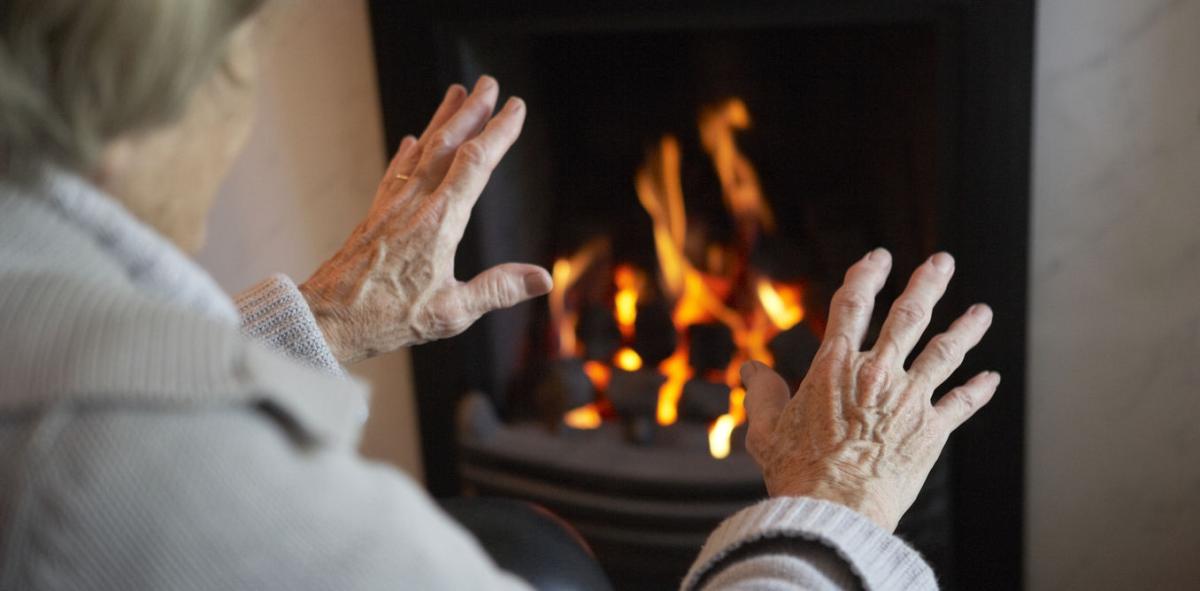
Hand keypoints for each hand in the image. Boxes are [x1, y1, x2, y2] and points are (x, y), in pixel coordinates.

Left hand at [299, 77, 552, 363]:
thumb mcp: (451, 312)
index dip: (498, 132)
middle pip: (447, 144)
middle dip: (471, 112)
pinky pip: (396, 173)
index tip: (515, 108)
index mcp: (439, 222)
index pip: (476, 164)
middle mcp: (415, 204)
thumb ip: (498, 290)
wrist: (326, 317)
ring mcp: (392, 206)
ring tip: (456, 94)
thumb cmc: (388, 318)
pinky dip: (408, 152)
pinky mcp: (375, 216)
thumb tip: (543, 278)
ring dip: (441, 120)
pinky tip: (409, 141)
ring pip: (420, 151)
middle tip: (489, 83)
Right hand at [740, 249, 998, 531]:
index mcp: (835, 367)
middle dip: (927, 284)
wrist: (837, 510)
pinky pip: (961, 403)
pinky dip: (977, 390)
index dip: (866, 275)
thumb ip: (762, 394)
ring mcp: (909, 399)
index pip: (852, 305)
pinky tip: (991, 378)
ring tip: (982, 311)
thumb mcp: (767, 430)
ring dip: (966, 328)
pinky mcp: (931, 431)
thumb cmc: (797, 473)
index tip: (878, 258)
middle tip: (942, 263)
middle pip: (908, 316)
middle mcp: (877, 373)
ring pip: (945, 351)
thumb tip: (753, 369)